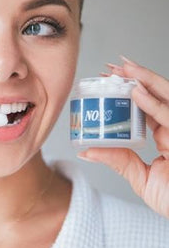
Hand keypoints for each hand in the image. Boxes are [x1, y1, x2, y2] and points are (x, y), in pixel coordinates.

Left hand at [77, 55, 168, 218]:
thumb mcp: (140, 179)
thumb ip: (118, 161)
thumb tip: (86, 151)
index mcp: (167, 137)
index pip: (148, 107)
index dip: (131, 91)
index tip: (109, 81)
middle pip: (158, 96)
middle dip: (136, 78)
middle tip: (112, 68)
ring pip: (166, 98)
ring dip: (145, 80)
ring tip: (123, 68)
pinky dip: (153, 104)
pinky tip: (136, 91)